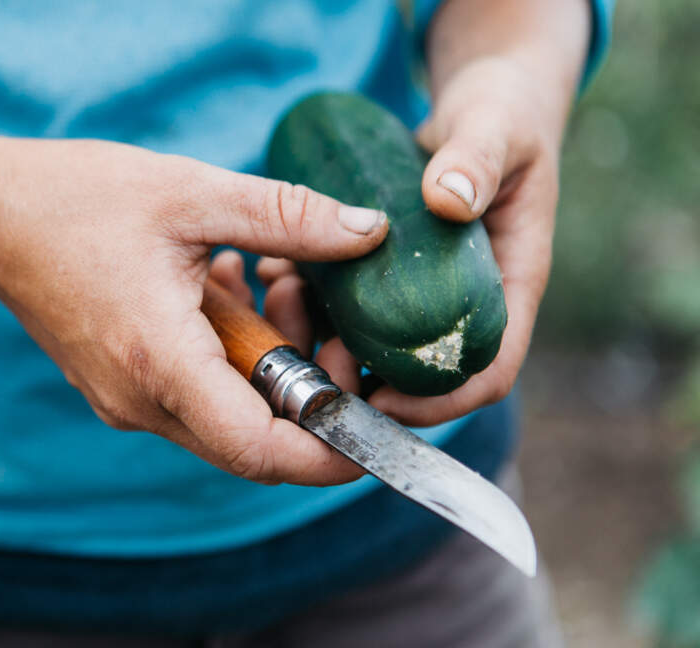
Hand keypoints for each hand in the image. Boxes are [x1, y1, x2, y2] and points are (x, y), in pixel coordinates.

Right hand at [0, 131, 386, 484]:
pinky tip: (230, 287)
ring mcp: (126, 402)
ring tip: (268, 280)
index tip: (376, 412)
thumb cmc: (74, 199)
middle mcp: (140, 402)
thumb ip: (288, 216)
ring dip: (269, 362)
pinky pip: (198, 395)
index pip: (262, 450)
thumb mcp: (190, 193)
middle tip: (309, 302)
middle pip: (256, 438)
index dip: (332, 451)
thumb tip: (369, 232)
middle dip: (308, 385)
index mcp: (159, 361)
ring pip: (230, 416)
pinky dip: (233, 356)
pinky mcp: (121, 388)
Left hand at [256, 56, 570, 426]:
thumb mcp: (496, 127)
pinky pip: (351, 304)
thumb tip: (448, 200)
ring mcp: (427, 291)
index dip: (442, 400)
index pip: (489, 370)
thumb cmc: (502, 116)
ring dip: (326, 339)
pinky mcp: (392, 273)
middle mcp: (466, 300)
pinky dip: (312, 298)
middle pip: (423, 375)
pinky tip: (275, 274)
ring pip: (376, 344)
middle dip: (366, 381)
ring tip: (282, 305)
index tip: (384, 402)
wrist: (482, 106)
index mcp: (510, 284)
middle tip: (314, 364)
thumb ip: (477, 158)